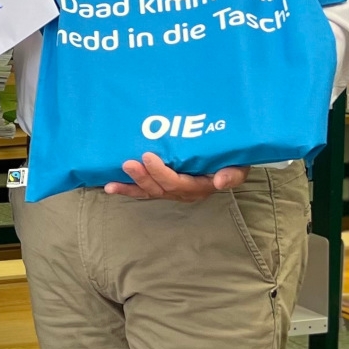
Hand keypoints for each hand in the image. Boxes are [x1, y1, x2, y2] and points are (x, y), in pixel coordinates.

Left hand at [105, 152, 246, 202]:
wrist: (227, 156)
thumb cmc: (231, 158)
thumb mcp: (238, 164)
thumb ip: (233, 174)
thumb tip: (219, 183)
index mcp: (199, 186)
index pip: (177, 183)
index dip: (161, 173)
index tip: (148, 156)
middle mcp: (183, 192)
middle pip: (160, 189)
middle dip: (142, 177)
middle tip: (128, 163)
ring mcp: (171, 190)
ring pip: (148, 191)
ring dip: (130, 186)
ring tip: (112, 182)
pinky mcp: (161, 186)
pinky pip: (143, 190)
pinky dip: (127, 189)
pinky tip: (110, 186)